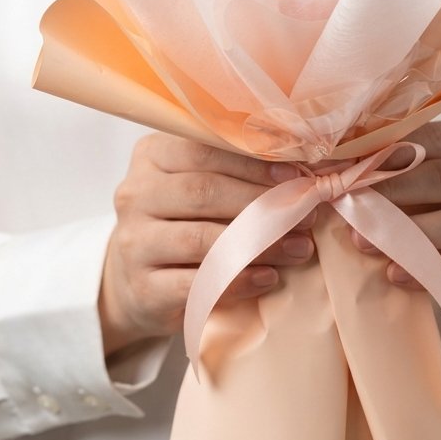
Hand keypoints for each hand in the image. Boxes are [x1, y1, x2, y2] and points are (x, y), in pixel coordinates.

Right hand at [99, 131, 313, 355]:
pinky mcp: (142, 289)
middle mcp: (135, 194)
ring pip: (202, 239)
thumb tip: (301, 174)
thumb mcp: (197, 185)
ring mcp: (133, 243)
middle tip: (306, 215)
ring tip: (299, 248)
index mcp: (152, 156)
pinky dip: (239, 280)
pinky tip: (269, 277)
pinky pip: (197, 284)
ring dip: (260, 244)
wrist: (138, 283)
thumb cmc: (182, 222)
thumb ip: (235, 172)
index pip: (204, 151)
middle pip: (204, 192)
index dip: (254, 163)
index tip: (297, 177)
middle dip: (262, 203)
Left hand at [356, 117, 440, 346]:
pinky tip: (394, 274)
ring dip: (403, 234)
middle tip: (348, 202)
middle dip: (392, 190)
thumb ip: (401, 159)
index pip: (437, 137)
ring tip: (361, 241)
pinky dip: (425, 272)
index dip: (389, 150)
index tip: (347, 165)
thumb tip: (336, 163)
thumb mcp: (435, 169)